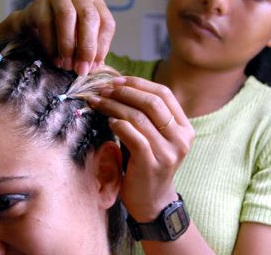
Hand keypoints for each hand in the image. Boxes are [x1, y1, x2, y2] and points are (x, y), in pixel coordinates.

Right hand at [8, 0, 115, 74]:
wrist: (33, 26)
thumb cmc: (64, 35)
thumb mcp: (82, 41)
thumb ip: (91, 52)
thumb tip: (93, 66)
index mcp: (96, 3)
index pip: (106, 23)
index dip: (102, 47)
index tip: (93, 67)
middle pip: (89, 17)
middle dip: (86, 47)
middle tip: (81, 69)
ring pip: (66, 16)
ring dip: (67, 45)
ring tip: (66, 65)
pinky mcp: (38, 4)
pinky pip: (46, 23)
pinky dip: (51, 45)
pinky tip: (54, 58)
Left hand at [88, 76, 194, 221]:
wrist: (151, 200)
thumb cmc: (147, 162)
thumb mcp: (153, 135)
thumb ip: (145, 114)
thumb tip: (118, 86)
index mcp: (184, 126)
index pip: (163, 93)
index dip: (138, 83)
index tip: (116, 81)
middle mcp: (181, 137)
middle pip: (152, 102)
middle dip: (124, 92)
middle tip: (102, 90)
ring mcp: (169, 152)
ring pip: (139, 117)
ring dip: (114, 106)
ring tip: (97, 102)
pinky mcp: (153, 163)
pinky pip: (134, 136)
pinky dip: (119, 124)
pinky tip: (108, 121)